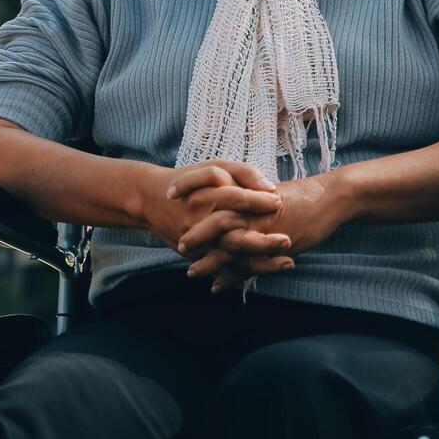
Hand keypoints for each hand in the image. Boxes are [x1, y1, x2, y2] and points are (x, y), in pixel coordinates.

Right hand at [141, 160, 290, 259]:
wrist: (150, 201)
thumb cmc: (188, 181)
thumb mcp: (214, 167)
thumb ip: (243, 173)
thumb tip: (270, 187)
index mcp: (205, 196)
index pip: (236, 199)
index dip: (259, 201)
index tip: (279, 201)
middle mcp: (199, 222)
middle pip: (234, 235)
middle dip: (263, 241)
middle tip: (287, 241)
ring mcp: (197, 243)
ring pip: (231, 257)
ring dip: (260, 263)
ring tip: (287, 262)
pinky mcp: (196, 255)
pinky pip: (224, 266)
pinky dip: (246, 271)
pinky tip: (269, 269)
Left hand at [176, 172, 352, 292]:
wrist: (330, 198)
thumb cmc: (300, 195)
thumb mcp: (267, 190)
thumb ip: (246, 194)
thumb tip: (228, 198)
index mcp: (247, 189)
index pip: (211, 185)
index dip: (189, 186)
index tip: (169, 194)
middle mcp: (250, 207)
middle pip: (214, 220)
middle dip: (194, 234)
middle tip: (176, 244)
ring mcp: (261, 226)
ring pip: (228, 246)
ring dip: (208, 262)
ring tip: (191, 273)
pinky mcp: (274, 243)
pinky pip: (248, 264)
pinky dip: (231, 277)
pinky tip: (217, 287)